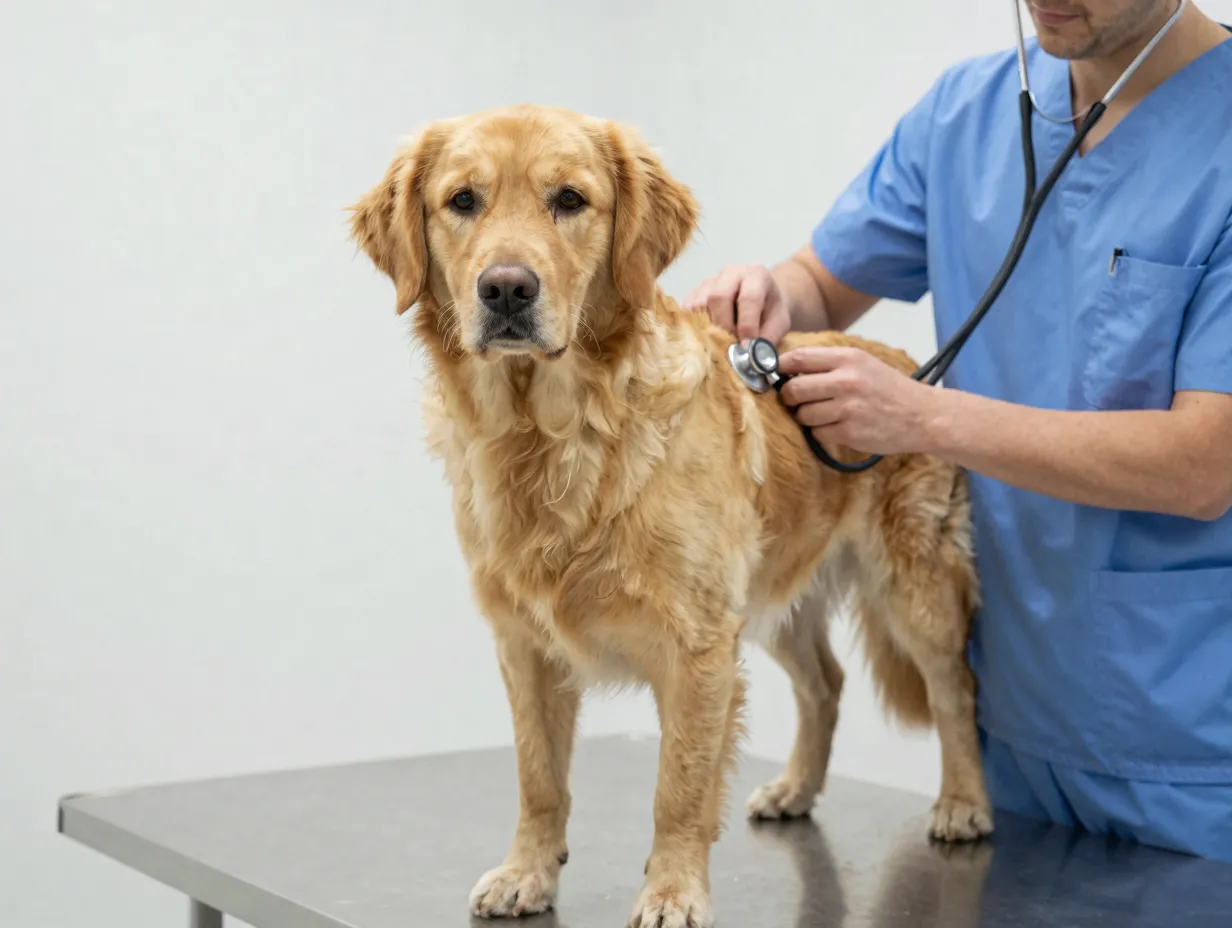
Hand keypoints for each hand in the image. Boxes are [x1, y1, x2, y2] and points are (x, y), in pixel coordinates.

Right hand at [683, 264, 791, 344]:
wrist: (760, 297)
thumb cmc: (770, 310)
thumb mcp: (779, 323)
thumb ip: (768, 338)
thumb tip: (752, 357)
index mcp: (756, 275)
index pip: (748, 298)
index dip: (747, 325)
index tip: (746, 347)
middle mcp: (730, 273)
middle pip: (717, 297)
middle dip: (723, 327)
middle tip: (730, 346)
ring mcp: (709, 281)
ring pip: (698, 305)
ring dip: (707, 329)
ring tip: (719, 342)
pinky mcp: (694, 292)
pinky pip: (687, 311)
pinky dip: (694, 328)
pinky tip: (707, 337)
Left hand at [778, 346, 938, 455]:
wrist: (922, 415)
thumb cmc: (888, 388)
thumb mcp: (863, 363)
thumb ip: (829, 363)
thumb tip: (787, 367)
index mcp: (849, 358)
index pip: (798, 358)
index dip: (780, 368)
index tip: (775, 375)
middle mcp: (847, 381)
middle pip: (794, 389)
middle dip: (788, 397)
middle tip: (794, 400)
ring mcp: (849, 408)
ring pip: (803, 414)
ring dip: (805, 417)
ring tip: (822, 414)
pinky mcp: (851, 432)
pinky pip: (818, 433)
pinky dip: (821, 432)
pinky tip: (837, 427)